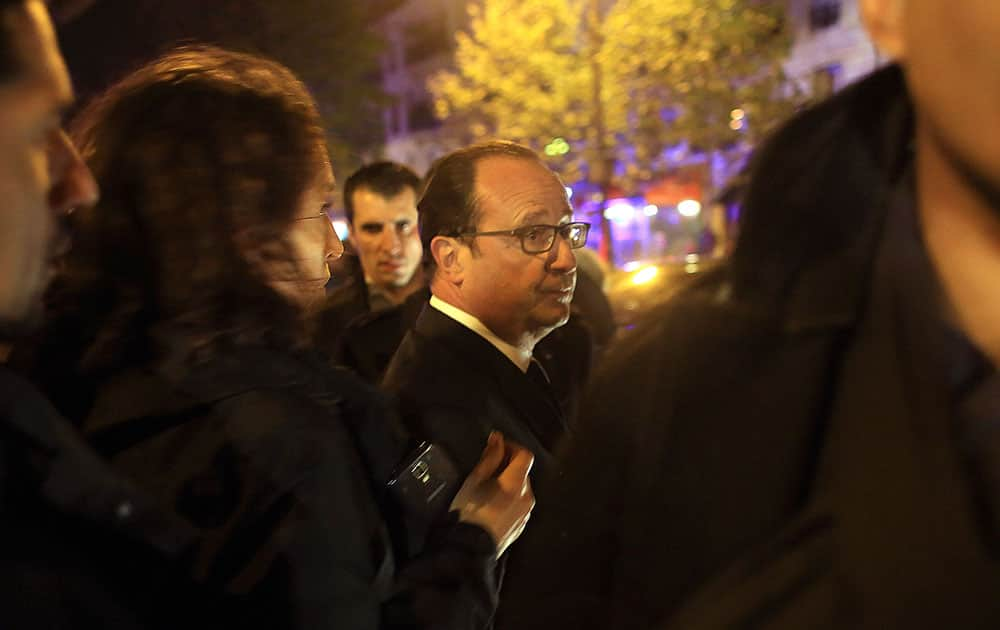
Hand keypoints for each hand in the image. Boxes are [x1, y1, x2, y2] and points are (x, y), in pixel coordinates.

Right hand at [451, 431, 534, 556]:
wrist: (468, 550)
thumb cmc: (468, 513)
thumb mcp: (474, 480)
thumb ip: (490, 458)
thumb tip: (497, 439)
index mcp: (516, 484)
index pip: (525, 455)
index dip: (511, 447)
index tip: (496, 447)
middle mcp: (526, 497)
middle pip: (522, 472)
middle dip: (507, 466)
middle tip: (486, 469)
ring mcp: (525, 514)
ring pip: (521, 490)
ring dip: (508, 484)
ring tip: (486, 490)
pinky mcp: (521, 526)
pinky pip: (518, 506)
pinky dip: (508, 500)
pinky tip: (490, 506)